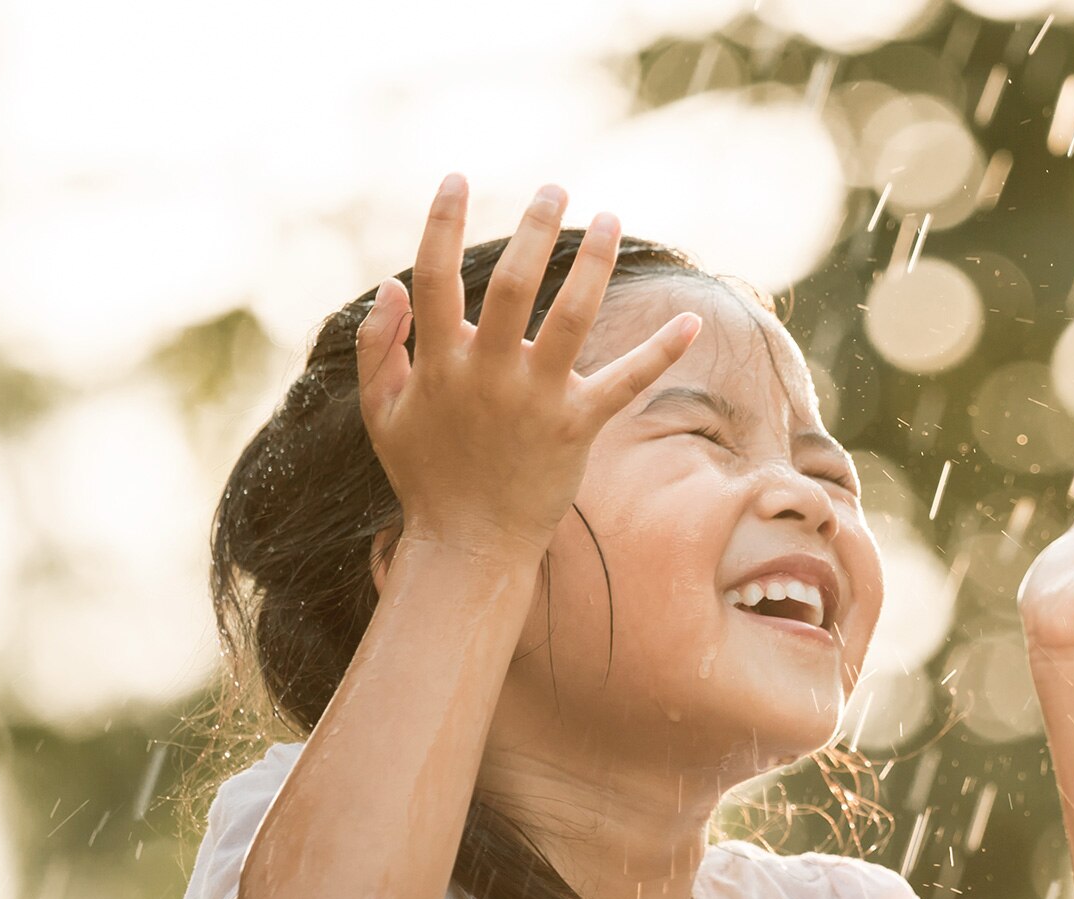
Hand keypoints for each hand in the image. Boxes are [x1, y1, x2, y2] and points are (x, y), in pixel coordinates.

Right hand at [354, 174, 701, 562]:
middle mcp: (489, 374)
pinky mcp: (577, 427)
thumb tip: (392, 284)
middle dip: (534, 228)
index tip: (456, 178)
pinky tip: (693, 319)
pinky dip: (661, 352)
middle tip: (553, 187)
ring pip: (573, 317)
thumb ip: (379, 348)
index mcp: (439, 364)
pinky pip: (626, 383)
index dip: (442, 224)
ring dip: (594, 264)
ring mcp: (537, 400)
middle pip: (515, 284)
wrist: (469, 545)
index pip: (435, 278)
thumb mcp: (383, 413)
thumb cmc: (425, 476)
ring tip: (610, 218)